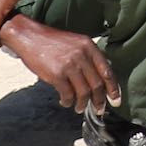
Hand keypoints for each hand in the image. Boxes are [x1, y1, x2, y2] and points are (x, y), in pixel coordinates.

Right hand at [3, 17, 119, 114]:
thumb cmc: (52, 41)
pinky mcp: (57, 74)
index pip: (107, 71)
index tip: (115, 101)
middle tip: (99, 109)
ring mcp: (70, 65)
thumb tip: (99, 79)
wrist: (30, 36)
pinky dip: (68, 101)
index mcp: (90, 46)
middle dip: (99, 100)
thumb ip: (88, 57)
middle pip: (97, 84)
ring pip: (84, 92)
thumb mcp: (76, 43)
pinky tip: (65, 102)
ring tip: (80, 108)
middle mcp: (82, 55)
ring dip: (83, 104)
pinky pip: (68, 94)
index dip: (113, 88)